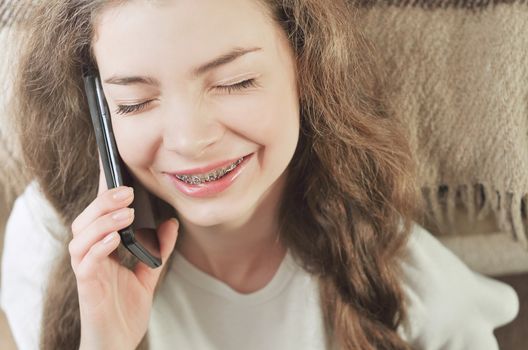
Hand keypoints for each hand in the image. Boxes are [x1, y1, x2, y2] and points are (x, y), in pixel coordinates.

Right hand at [69, 168, 178, 349]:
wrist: (118, 342)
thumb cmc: (126, 309)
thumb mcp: (148, 273)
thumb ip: (158, 249)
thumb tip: (171, 222)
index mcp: (102, 250)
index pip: (98, 216)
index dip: (104, 196)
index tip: (120, 176)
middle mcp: (90, 257)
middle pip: (85, 221)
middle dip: (103, 203)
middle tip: (126, 191)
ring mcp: (86, 271)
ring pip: (81, 237)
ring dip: (103, 221)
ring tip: (127, 213)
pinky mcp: (87, 287)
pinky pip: (86, 262)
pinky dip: (99, 247)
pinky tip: (115, 238)